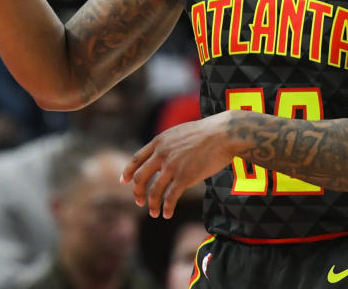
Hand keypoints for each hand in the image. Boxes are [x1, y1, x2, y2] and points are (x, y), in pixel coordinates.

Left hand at [120, 112, 235, 218]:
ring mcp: (172, 166)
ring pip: (154, 191)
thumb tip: (164, 155)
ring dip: (152, 205)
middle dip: (138, 192)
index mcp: (160, 142)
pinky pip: (170, 198)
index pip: (137, 159)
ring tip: (154, 213)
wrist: (223, 134)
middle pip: (141, 177)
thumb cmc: (207, 132)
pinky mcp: (185, 177)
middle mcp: (162, 154)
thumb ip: (169, 144)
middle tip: (139, 202)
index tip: (124, 181)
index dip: (128, 171)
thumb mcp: (180, 132)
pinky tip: (168, 214)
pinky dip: (167, 208)